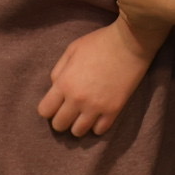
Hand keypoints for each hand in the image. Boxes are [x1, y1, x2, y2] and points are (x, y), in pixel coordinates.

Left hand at [37, 18, 154, 136]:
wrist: (130, 43)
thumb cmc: (99, 43)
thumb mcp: (72, 50)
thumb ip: (59, 71)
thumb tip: (55, 88)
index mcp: (65, 83)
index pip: (44, 111)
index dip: (48, 108)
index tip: (56, 103)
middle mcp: (77, 99)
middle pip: (59, 125)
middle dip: (62, 118)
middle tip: (70, 110)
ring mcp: (96, 107)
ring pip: (78, 132)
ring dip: (78, 124)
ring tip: (84, 115)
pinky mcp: (113, 110)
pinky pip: (99, 131)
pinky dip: (97, 125)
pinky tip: (99, 115)